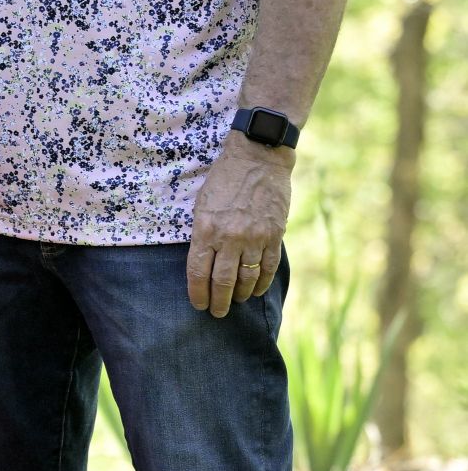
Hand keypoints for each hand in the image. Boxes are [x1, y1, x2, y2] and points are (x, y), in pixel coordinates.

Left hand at [186, 137, 293, 316]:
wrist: (257, 157)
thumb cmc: (224, 180)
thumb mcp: (201, 205)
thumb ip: (201, 234)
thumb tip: (202, 264)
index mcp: (205, 229)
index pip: (198, 273)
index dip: (198, 294)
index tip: (199, 305)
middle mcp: (229, 237)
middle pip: (222, 282)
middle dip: (218, 302)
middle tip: (217, 313)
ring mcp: (254, 237)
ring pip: (246, 279)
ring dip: (240, 295)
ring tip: (236, 302)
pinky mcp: (274, 234)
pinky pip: (268, 268)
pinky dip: (261, 283)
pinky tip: (255, 291)